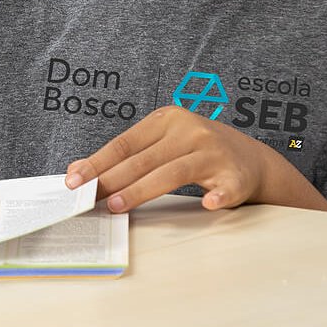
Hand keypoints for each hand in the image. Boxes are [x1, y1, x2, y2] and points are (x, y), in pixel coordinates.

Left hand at [64, 105, 326, 213]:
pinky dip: (217, 196)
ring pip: (174, 173)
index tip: (74, 179)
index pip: (125, 143)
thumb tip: (79, 173)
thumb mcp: (163, 143)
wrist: (252, 159)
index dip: (98, 161)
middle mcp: (191, 132)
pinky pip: (225, 187)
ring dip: (142, 190)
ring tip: (117, 206)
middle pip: (144, 159)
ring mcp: (215, 153)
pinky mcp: (238, 176)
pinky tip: (208, 205)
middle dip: (113, 180)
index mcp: (168, 119)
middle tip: (89, 199)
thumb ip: (127, 156)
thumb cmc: (195, 151)